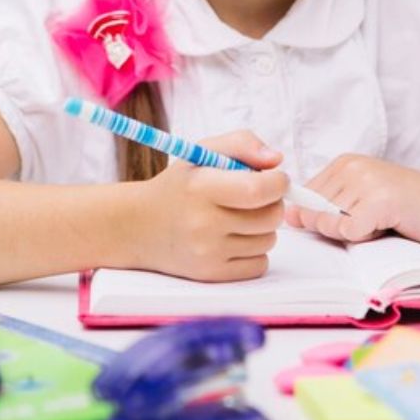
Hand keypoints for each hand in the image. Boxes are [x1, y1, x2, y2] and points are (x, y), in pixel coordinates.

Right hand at [132, 130, 288, 281]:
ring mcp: (208, 253)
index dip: (278, 183)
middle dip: (273, 203)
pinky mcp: (212, 275)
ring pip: (269, 240)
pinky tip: (234, 239)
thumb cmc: (179, 186)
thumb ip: (242, 144)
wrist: (140, 227)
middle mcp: (203, 224)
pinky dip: (255, 251)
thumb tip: (277, 160)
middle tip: (256, 197)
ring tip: (238, 218)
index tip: (276, 179)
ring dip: (263, 228)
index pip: (259, 190)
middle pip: (271, 217)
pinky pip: (260, 264)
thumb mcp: (203, 152)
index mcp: (201, 188)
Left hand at [284, 154, 419, 246]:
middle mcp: (351, 166)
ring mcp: (366, 180)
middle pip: (314, 213)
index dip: (322, 218)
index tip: (356, 214)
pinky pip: (348, 231)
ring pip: (329, 223)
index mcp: (344, 163)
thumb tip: (291, 216)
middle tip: (374, 219)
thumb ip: (327, 207)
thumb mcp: (363, 202)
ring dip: (354, 233)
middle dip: (338, 227)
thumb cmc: (411, 209)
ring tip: (382, 221)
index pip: (304, 198)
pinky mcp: (380, 200)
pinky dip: (364, 237)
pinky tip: (387, 225)